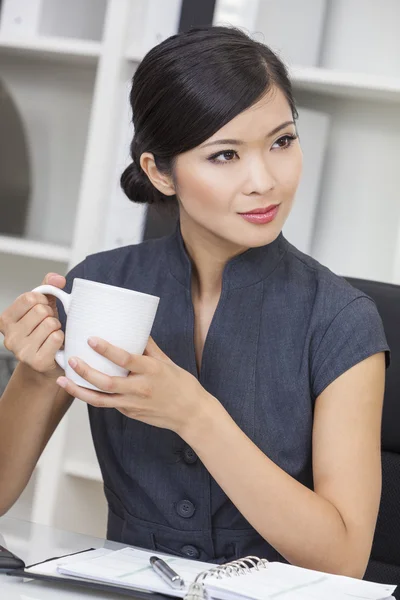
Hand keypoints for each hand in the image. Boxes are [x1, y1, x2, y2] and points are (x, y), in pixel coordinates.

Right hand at [0, 273, 65, 378]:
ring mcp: (21, 351)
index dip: (42, 301)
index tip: (42, 310)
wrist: (48, 361)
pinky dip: (61, 338)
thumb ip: (48, 287)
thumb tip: (58, 279)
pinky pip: (56, 338)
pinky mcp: (36, 361)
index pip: (29, 297)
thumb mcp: (43, 305)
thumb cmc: (44, 330)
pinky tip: (55, 345)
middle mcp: (9, 336)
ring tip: (51, 334)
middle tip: (48, 325)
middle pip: (40, 310)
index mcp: (5, 320)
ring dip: (57, 327)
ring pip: (50, 324)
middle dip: (50, 314)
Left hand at [56, 336, 210, 435]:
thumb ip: (148, 347)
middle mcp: (141, 389)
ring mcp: (133, 404)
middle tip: (71, 360)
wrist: (191, 414)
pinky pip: (108, 404)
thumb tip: (134, 328)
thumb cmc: (182, 385)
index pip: (126, 359)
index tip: (91, 339)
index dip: (107, 350)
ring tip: (63, 380)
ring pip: (100, 400)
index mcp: (152, 371)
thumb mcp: (167, 362)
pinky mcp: (129, 413)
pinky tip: (79, 388)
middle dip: (85, 372)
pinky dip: (92, 396)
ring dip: (79, 390)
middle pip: (107, 383)